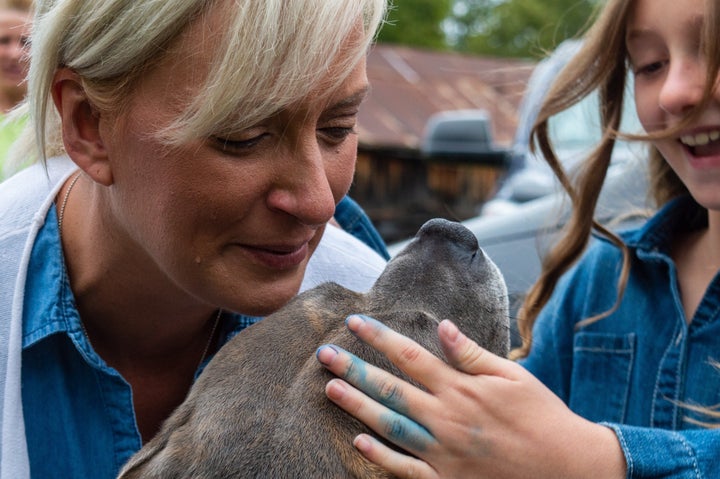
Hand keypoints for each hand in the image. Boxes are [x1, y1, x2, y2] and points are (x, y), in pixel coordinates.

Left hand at [316, 315, 625, 478]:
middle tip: (324, 354)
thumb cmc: (543, 419)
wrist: (568, 470)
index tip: (354, 322)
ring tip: (330, 389)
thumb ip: (473, 355)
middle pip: (391, 388)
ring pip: (390, 424)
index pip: (411, 356)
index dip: (379, 338)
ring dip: (357, 406)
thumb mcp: (514, 377)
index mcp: (462, 389)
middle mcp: (446, 418)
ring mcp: (443, 452)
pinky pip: (406, 469)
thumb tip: (444, 327)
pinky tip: (358, 441)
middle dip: (355, 368)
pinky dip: (380, 456)